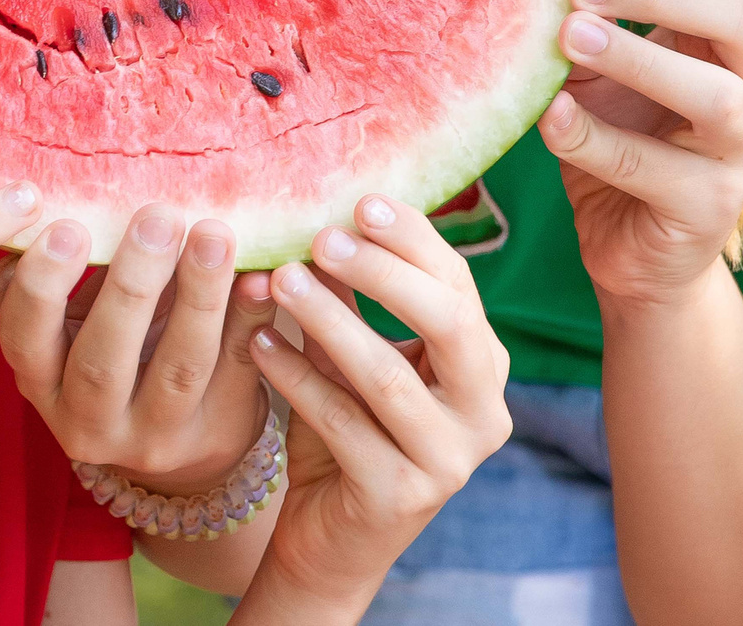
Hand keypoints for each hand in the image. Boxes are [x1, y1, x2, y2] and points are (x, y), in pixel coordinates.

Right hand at [1, 205, 277, 487]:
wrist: (182, 439)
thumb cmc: (121, 349)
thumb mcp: (86, 322)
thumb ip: (92, 273)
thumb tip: (114, 198)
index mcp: (43, 382)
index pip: (24, 339)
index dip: (41, 287)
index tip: (70, 226)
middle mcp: (89, 422)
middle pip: (102, 362)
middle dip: (132, 286)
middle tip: (159, 217)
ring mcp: (156, 439)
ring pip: (178, 368)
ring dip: (199, 296)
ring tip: (214, 235)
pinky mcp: (216, 433)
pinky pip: (237, 370)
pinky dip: (249, 317)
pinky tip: (260, 276)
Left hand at [242, 196, 511, 612]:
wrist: (328, 541)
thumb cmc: (343, 429)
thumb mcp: (347, 354)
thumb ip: (344, 294)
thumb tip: (317, 213)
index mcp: (483, 365)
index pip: (458, 285)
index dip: (412, 239)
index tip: (359, 202)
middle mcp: (484, 413)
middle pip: (449, 322)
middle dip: (384, 273)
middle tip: (321, 239)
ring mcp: (448, 460)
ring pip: (389, 375)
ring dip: (329, 320)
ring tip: (279, 280)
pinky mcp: (401, 496)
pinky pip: (344, 424)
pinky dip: (297, 379)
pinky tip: (258, 346)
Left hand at [538, 0, 742, 309]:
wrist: (630, 245)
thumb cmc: (618, 137)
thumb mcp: (599, 67)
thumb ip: (584, 19)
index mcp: (732, 36)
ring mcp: (742, 151)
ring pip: (720, 98)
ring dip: (641, 59)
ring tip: (570, 36)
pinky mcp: (709, 207)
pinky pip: (652, 169)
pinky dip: (593, 136)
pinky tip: (550, 112)